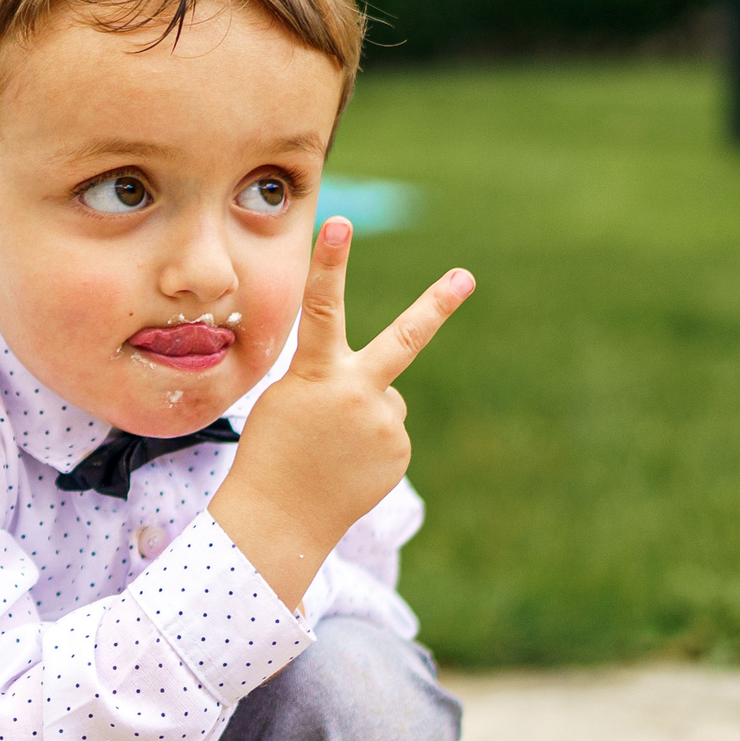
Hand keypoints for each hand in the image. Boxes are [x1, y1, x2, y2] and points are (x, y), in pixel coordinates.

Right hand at [210, 219, 473, 610]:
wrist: (279, 519)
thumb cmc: (272, 450)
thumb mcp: (289, 398)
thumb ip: (337, 380)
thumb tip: (390, 393)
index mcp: (316, 373)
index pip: (322, 306)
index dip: (331, 262)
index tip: (339, 221)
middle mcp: (357, 394)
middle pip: (405, 339)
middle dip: (437, 303)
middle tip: (467, 276)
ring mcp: (384, 424)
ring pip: (385, 400)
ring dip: (363, 416)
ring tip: (330, 447)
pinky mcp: (399, 452)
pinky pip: (388, 432)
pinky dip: (369, 445)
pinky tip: (345, 465)